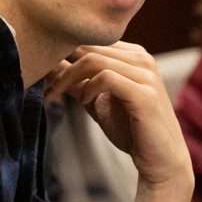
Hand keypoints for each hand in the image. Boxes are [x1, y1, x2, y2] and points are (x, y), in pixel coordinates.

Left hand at [47, 43, 191, 190]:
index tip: (41, 72)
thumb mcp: (97, 102)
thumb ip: (78, 83)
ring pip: (95, 59)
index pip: (91, 41)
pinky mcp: (145, 93)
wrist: (160, 160)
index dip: (62, 52)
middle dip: (60, 63)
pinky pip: (107, 78)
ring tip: (55, 94)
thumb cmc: (131, 130)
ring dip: (68, 77)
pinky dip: (88, 87)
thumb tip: (49, 66)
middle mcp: (141, 59)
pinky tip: (84, 101)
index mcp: (132, 56)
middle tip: (42, 83)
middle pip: (90, 45)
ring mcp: (146, 74)